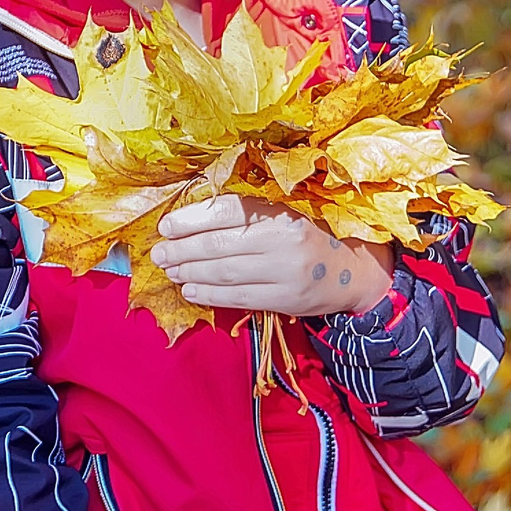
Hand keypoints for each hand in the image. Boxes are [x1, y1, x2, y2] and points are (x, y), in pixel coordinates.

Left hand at [150, 194, 396, 316]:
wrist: (352, 270)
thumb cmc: (308, 236)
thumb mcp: (284, 214)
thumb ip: (247, 215)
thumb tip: (190, 220)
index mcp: (281, 212)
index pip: (228, 211)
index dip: (192, 218)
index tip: (166, 227)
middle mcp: (283, 241)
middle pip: (220, 245)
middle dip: (182, 250)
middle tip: (158, 254)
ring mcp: (285, 273)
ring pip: (225, 273)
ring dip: (191, 272)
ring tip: (170, 271)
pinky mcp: (285, 300)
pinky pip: (239, 298)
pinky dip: (209, 294)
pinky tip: (190, 289)